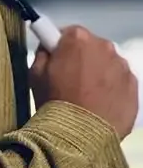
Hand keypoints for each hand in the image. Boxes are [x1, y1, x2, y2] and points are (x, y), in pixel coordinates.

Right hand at [30, 25, 138, 140]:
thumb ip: (44, 54)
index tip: (56, 59)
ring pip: (107, 64)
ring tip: (87, 96)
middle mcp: (104, 46)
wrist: (80, 135)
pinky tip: (100, 104)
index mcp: (78, 38)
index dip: (60, 46)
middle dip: (82, 59)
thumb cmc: (54, 101)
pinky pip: (120, 82)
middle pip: (91, 47)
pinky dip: (112, 89)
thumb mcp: (35, 74)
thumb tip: (50, 50)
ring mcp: (122, 67)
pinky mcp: (135, 87)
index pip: (67, 32)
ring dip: (99, 73)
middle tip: (70, 80)